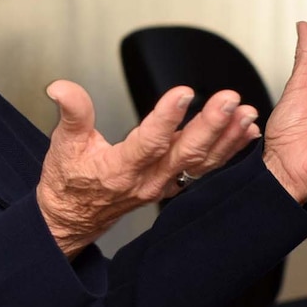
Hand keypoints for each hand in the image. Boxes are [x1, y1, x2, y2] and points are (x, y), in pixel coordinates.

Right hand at [35, 81, 260, 255]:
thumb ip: (71, 113)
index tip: (183, 93)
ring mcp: (164, 185)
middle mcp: (148, 180)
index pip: (148, 143)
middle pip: (185, 153)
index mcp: (120, 170)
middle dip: (210, 125)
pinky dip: (228, 150)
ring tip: (246, 113)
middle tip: (229, 99)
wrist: (72, 218)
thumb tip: (60, 87)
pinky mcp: (172, 184)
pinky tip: (245, 132)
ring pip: (201, 163)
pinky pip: (205, 169)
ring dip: (227, 138)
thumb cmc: (68, 182)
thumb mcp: (62, 146)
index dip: (166, 118)